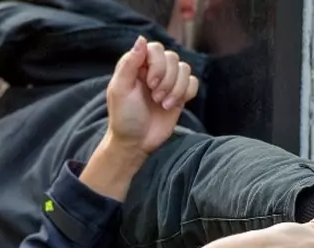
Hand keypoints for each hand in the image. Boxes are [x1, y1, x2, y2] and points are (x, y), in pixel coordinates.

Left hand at [106, 36, 198, 155]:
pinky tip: (172, 105)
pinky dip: (185, 93)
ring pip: (184, 69)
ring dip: (175, 89)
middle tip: (154, 97)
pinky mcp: (179, 94)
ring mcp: (167, 82)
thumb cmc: (124, 118)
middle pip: (173, 57)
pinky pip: (192, 82)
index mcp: (136, 66)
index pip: (155, 48)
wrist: (136, 143)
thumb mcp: (120, 90)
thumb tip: (141, 39)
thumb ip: (129, 63)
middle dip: (167, 79)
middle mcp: (152, 70)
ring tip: (162, 104)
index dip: (157, 64)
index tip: (149, 83)